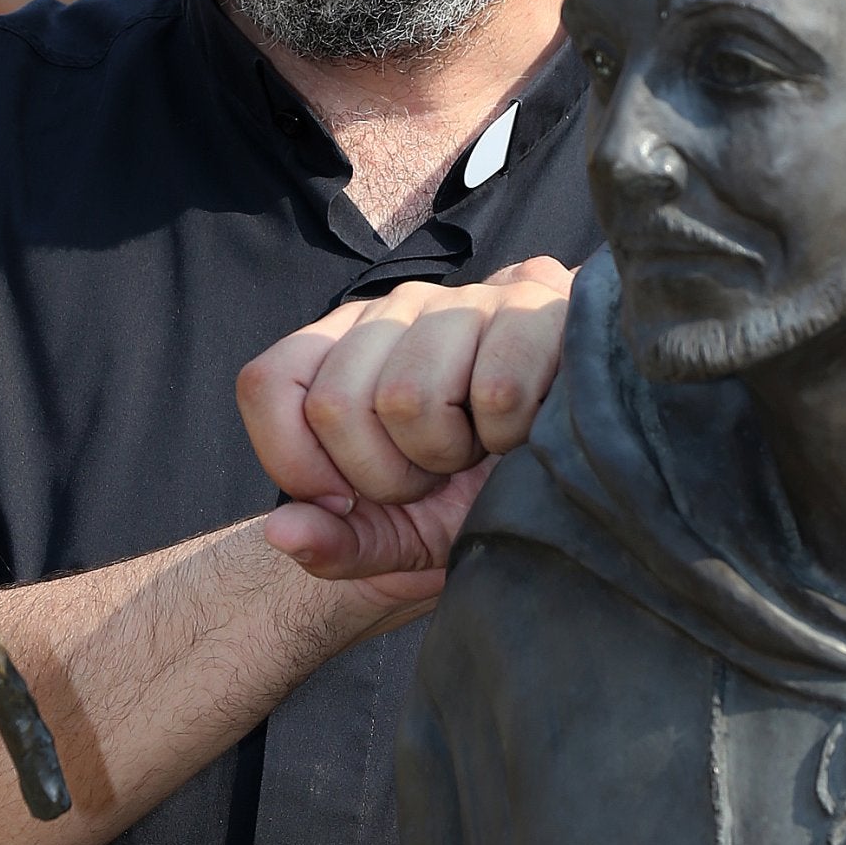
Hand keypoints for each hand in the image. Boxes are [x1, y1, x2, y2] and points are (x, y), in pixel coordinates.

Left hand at [237, 258, 573, 590]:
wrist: (578, 472)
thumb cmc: (476, 494)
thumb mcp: (398, 537)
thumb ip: (334, 544)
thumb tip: (281, 532)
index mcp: (342, 348)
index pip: (267, 384)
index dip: (297, 461)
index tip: (349, 499)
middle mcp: (393, 310)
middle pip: (336, 404)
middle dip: (386, 476)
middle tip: (433, 475)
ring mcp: (462, 300)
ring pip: (409, 397)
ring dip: (449, 454)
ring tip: (478, 449)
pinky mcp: (534, 303)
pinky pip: (496, 389)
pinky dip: (512, 433)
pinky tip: (523, 429)